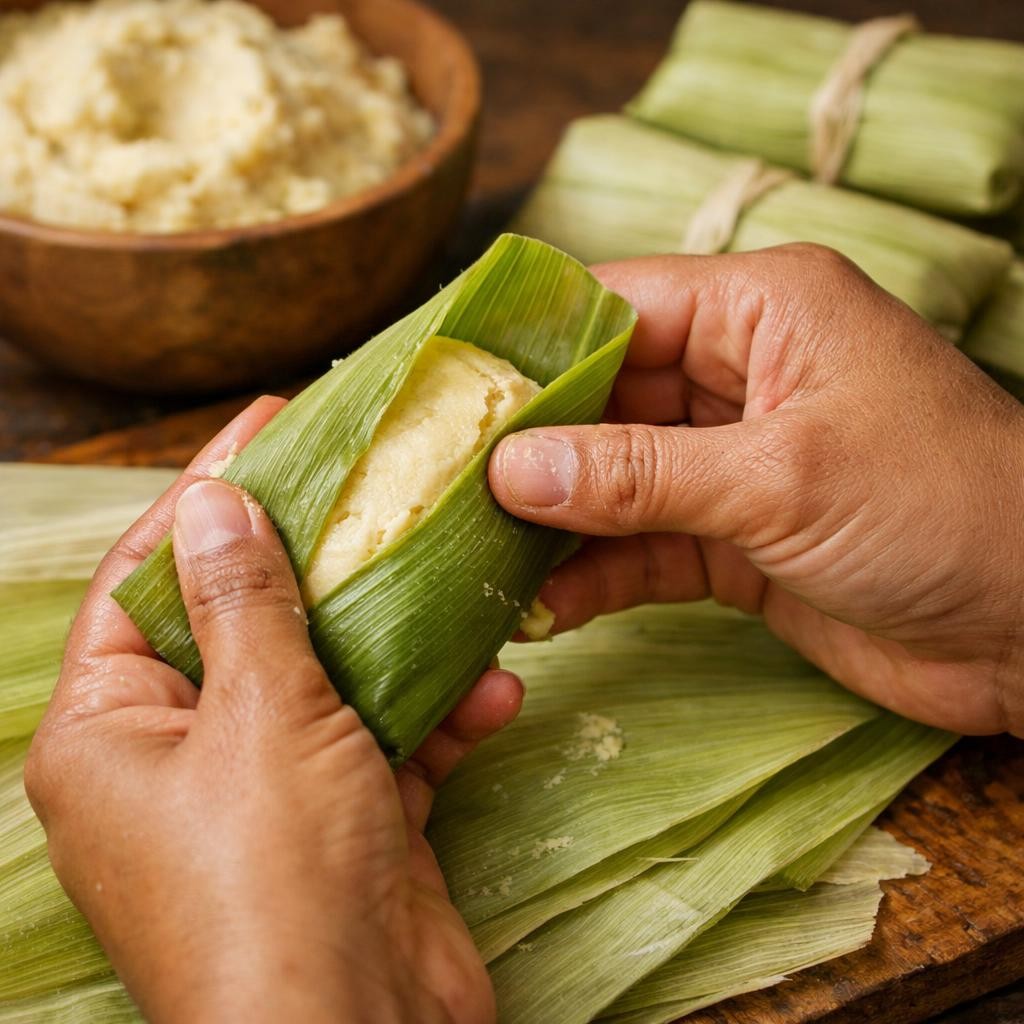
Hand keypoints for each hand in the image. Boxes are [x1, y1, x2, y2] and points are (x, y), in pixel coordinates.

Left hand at [26, 398, 521, 1023]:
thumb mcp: (260, 715)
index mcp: (113, 734)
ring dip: (399, 644)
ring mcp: (269, 795)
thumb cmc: (275, 878)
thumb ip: (244, 602)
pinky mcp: (347, 824)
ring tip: (454, 582)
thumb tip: (214, 500)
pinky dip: (440, 720)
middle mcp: (181, 761)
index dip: (205, 497)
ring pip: (331, 680)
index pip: (146, 580)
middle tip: (370, 481)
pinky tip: (498, 690)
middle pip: (248, 624)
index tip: (267, 424)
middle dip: (317, 563)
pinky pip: (387, 744)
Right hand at [489, 245, 1023, 736]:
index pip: (614, 304)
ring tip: (475, 554)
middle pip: (601, 396)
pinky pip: (643, 547)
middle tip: (440, 487)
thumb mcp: (780, 476)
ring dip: (552, 520)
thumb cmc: (942, 508)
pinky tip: (542, 604)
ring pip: (613, 479)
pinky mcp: (734, 540)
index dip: (528, 346)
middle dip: (529, 446)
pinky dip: (595, 574)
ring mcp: (731, 463)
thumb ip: (640, 473)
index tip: (445, 392)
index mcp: (760, 310)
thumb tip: (512, 468)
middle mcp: (738, 375)